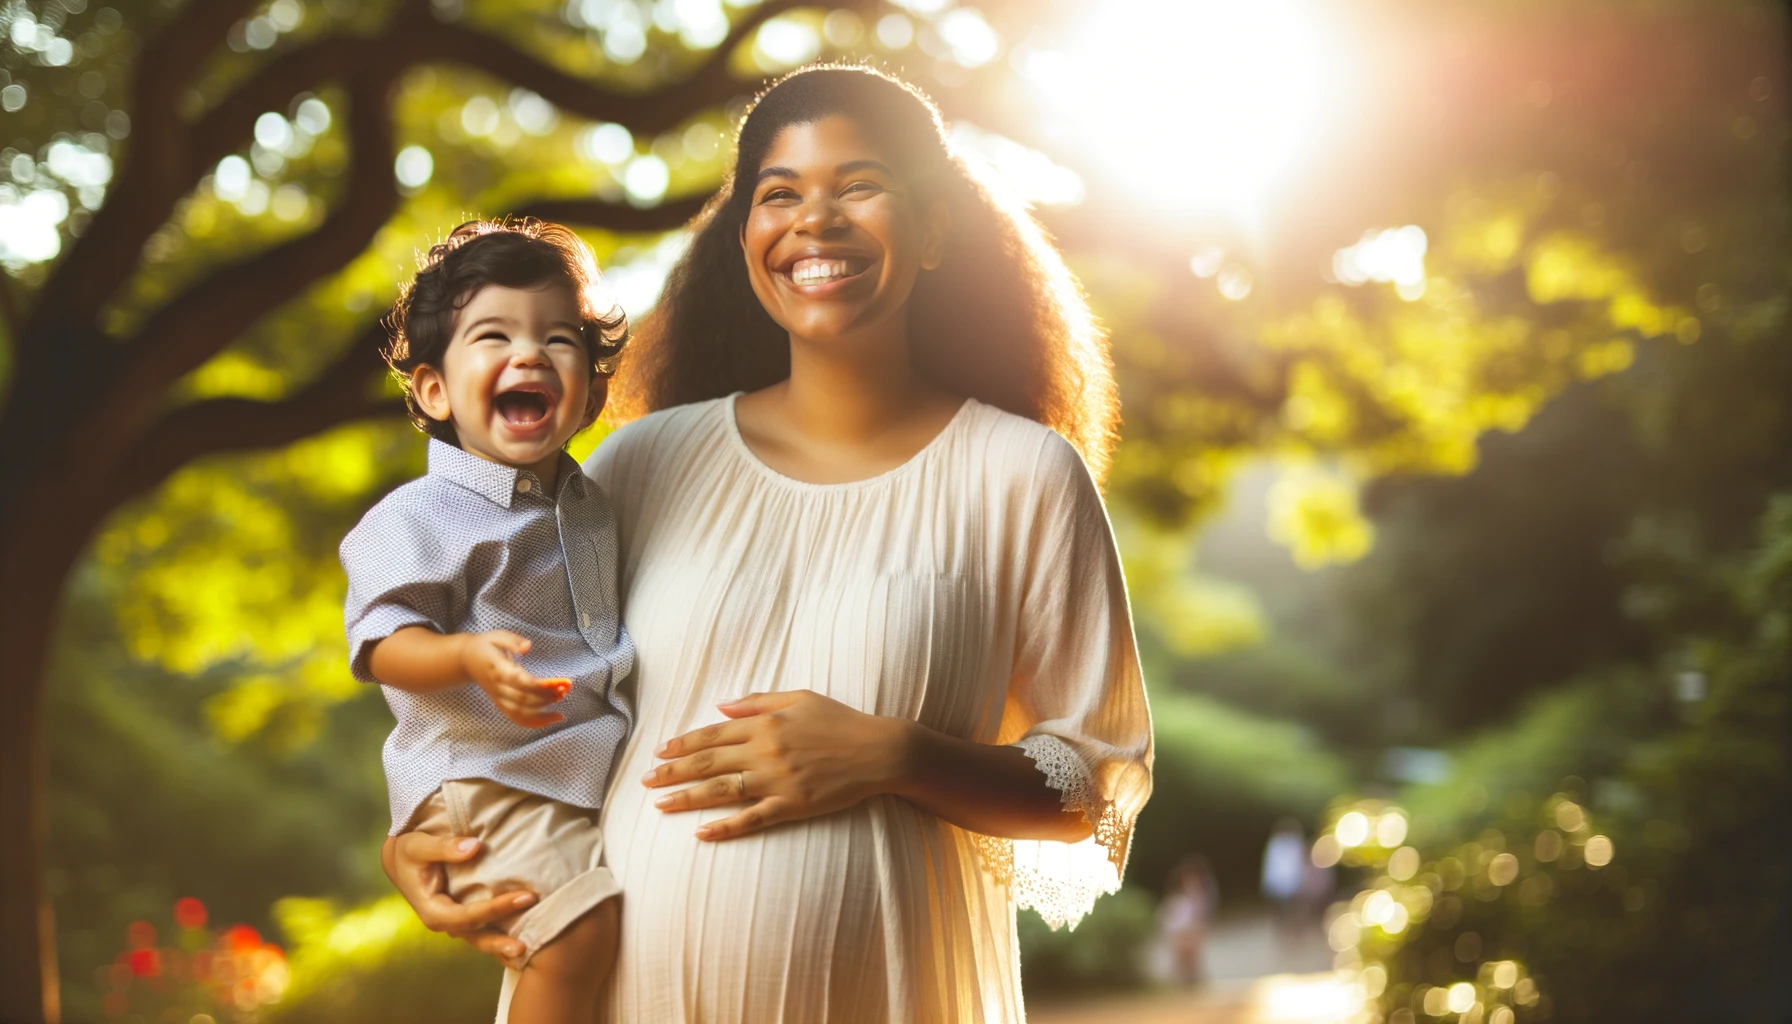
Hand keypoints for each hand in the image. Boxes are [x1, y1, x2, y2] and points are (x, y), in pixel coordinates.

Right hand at [381, 833, 537, 968]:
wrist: (401, 859)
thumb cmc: (409, 851)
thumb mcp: (419, 846)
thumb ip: (445, 847)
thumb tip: (474, 847)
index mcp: (432, 910)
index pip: (468, 916)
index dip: (496, 909)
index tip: (525, 898)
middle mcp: (444, 921)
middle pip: (476, 936)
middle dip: (500, 942)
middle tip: (525, 947)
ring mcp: (453, 922)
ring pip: (481, 937)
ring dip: (502, 944)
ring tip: (527, 951)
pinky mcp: (462, 916)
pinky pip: (483, 928)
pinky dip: (501, 933)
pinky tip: (523, 939)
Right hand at [461, 630, 564, 727]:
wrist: (465, 660)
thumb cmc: (485, 645)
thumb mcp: (497, 636)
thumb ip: (512, 641)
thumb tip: (528, 647)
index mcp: (498, 669)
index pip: (520, 681)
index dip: (540, 686)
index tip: (558, 684)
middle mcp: (497, 687)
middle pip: (523, 699)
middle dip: (546, 698)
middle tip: (565, 691)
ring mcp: (497, 697)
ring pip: (519, 713)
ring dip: (541, 715)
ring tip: (560, 714)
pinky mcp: (499, 703)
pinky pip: (514, 717)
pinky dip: (531, 723)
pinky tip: (547, 722)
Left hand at [641, 690, 909, 840]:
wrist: (879, 750)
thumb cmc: (841, 721)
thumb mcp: (800, 698)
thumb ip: (758, 702)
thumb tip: (722, 707)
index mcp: (765, 724)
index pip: (713, 734)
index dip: (683, 744)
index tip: (660, 752)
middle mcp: (765, 751)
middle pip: (708, 762)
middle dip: (672, 771)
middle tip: (645, 781)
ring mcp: (777, 780)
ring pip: (721, 791)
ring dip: (687, 798)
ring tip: (660, 805)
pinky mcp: (792, 805)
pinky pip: (752, 818)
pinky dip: (726, 827)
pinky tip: (702, 833)